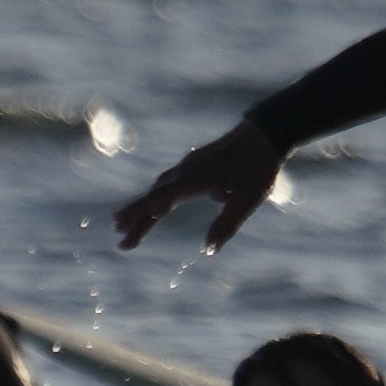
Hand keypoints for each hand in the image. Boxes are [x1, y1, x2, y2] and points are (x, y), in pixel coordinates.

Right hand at [115, 117, 289, 251]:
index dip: (139, 213)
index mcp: (195, 179)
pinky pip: (171, 184)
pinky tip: (160, 210)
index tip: (120, 225)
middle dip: (137, 219)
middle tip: (122, 243)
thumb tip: (209, 250)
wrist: (265, 134)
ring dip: (146, 210)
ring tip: (131, 229)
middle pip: (155, 197)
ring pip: (161, 190)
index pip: (159, 199)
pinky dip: (160, 198)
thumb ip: (227, 224)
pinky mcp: (195, 165)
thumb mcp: (247, 200)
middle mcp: (186, 171)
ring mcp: (189, 166)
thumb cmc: (258, 168)